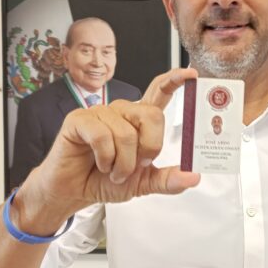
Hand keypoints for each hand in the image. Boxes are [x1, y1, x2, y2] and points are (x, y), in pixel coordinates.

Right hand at [16, 68, 200, 230]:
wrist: (74, 192)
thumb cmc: (105, 181)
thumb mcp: (143, 183)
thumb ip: (168, 180)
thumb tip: (193, 177)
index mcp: (139, 122)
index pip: (159, 93)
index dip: (174, 81)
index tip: (191, 75)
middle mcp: (122, 112)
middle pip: (152, 115)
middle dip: (149, 148)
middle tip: (135, 166)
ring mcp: (101, 113)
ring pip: (127, 133)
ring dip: (122, 163)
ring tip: (112, 171)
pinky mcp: (80, 119)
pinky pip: (102, 136)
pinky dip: (105, 158)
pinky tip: (99, 163)